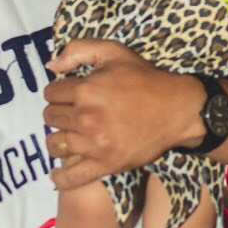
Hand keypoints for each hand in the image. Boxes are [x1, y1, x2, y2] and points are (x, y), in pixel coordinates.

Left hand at [44, 41, 203, 187]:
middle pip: (51, 118)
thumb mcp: (113, 51)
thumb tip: (51, 65)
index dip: (58, 92)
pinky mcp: (106, 164)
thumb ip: (78, 50)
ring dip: (59, 139)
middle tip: (73, 113)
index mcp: (86, 89)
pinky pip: (72, 177)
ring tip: (69, 136)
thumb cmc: (145, 79)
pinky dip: (60, 177)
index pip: (51, 93)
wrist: (177, 110)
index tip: (69, 95)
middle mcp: (87, 117)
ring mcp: (95, 144)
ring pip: (56, 144)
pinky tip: (57, 173)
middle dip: (59, 113)